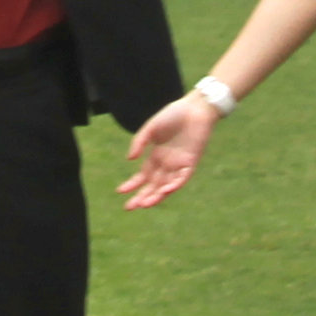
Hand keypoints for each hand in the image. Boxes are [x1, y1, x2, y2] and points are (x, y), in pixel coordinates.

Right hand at [115, 93, 221, 208]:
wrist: (195, 108)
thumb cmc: (173, 115)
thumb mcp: (151, 128)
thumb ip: (139, 142)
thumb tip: (129, 159)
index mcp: (156, 156)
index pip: (142, 176)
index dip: (132, 184)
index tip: (120, 191)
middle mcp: (167, 164)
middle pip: (153, 185)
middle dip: (141, 197)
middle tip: (129, 207)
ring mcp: (179, 165)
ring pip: (166, 186)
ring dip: (156, 196)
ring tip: (144, 204)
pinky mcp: (191, 163)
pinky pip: (182, 178)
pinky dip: (173, 185)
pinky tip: (164, 191)